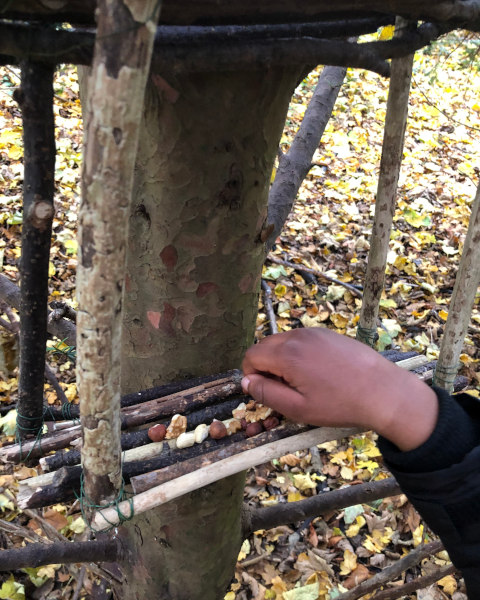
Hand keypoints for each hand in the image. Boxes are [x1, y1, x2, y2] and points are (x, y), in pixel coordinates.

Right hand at [241, 328, 438, 451]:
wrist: (384, 392)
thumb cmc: (340, 404)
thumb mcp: (298, 408)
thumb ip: (266, 394)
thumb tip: (246, 382)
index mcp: (287, 354)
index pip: (251, 355)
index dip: (251, 375)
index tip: (266, 391)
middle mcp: (298, 336)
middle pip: (265, 346)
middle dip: (266, 367)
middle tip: (284, 390)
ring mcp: (315, 332)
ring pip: (284, 342)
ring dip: (283, 360)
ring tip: (304, 383)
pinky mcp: (329, 333)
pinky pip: (302, 340)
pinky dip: (300, 354)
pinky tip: (319, 373)